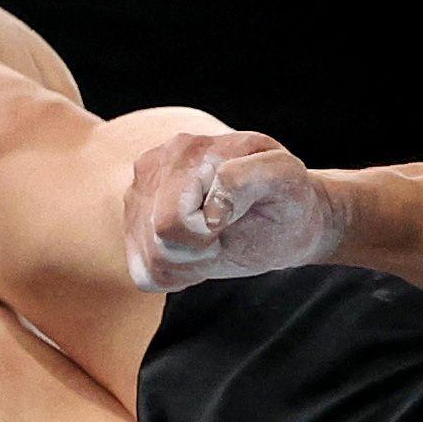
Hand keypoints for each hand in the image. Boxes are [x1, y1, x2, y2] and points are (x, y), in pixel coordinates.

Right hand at [123, 131, 342, 290]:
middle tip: (226, 232)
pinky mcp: (135, 224)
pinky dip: (177, 272)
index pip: (173, 219)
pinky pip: (145, 272)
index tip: (237, 216)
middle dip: (199, 250)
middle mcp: (155, 164)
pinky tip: (199, 250)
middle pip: (159, 240)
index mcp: (188, 149)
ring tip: (216, 238)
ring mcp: (139, 194)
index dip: (210, 233)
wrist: (281, 218)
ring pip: (152, 260)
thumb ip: (256, 174)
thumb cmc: (284, 200)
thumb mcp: (286, 180)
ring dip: (191, 262)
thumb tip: (214, 191)